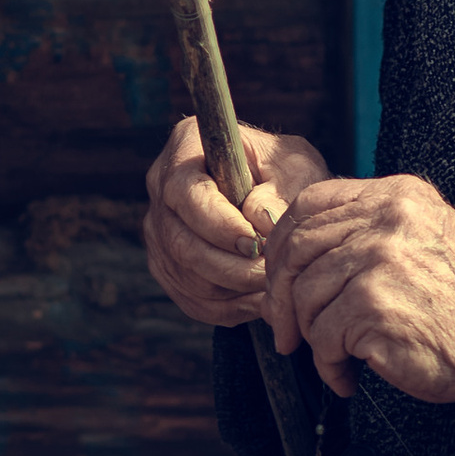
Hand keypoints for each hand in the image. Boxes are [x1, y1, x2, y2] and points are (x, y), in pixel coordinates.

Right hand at [143, 116, 330, 329]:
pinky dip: (228, 308)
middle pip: (180, 242)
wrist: (278, 194)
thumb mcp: (295, 167)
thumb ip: (281, 190)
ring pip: (186, 276)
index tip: (255, 242)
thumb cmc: (286, 172)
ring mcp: (159, 230)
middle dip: (230, 266)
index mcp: (186, 147)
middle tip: (270, 274)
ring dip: (233, 289)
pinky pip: (192, 299)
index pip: (187, 193)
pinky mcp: (168, 265)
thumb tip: (259, 221)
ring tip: (271, 286)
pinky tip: (259, 299)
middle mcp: (161, 187)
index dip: (218, 225)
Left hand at [263, 177, 454, 403]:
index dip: (283, 242)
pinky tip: (349, 374)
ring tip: (337, 356)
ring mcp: (379, 259)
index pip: (311, 202)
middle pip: (298, 248)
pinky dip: (329, 364)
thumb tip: (298, 252)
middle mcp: (387, 218)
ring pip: (305, 295)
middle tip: (286, 332)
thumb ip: (370, 229)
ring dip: (313, 336)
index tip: (278, 278)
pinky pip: (323, 336)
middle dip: (280, 297)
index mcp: (396, 195)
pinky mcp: (373, 304)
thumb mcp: (423, 237)